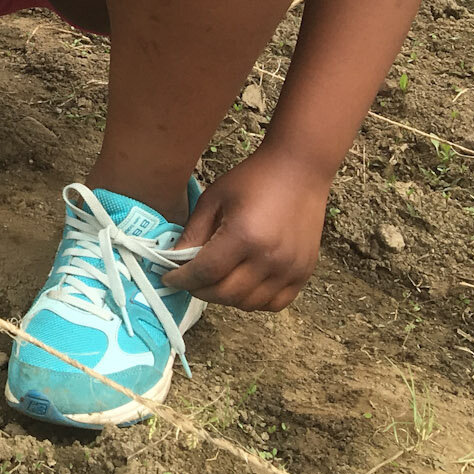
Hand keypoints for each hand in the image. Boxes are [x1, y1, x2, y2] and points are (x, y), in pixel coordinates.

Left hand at [168, 149, 329, 310]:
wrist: (299, 170)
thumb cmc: (252, 179)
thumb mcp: (213, 199)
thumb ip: (193, 233)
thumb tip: (173, 260)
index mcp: (244, 236)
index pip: (205, 273)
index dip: (182, 279)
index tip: (169, 278)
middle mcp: (270, 258)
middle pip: (226, 294)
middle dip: (199, 290)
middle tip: (189, 279)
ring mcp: (291, 269)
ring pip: (248, 304)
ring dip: (225, 298)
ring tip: (214, 280)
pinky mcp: (304, 273)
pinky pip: (275, 304)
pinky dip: (253, 301)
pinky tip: (242, 284)